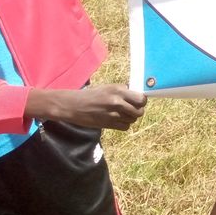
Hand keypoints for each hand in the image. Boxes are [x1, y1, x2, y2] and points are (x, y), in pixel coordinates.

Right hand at [27, 84, 146, 130]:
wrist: (73, 105)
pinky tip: (118, 120)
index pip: (141, 98)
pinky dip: (124, 125)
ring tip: (123, 114)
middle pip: (139, 111)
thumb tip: (137, 95)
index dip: (142, 101)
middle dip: (138, 111)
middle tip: (132, 109)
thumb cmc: (91, 95)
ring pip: (133, 119)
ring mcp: (113, 114)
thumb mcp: (108, 88)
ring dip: (131, 118)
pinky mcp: (108, 124)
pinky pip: (125, 127)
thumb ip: (123, 91)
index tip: (138, 102)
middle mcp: (118, 102)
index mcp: (119, 90)